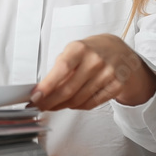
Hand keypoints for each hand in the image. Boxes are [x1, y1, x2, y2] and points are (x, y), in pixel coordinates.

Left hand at [31, 34, 155, 110]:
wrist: (119, 51)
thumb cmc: (90, 51)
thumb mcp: (73, 51)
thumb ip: (59, 69)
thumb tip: (42, 90)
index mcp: (79, 48)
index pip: (61, 69)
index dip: (47, 86)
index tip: (36, 96)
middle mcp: (95, 60)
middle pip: (69, 88)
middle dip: (51, 101)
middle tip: (41, 106)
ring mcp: (107, 73)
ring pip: (79, 99)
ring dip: (63, 105)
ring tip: (54, 105)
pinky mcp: (116, 86)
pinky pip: (92, 103)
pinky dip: (78, 106)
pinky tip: (72, 104)